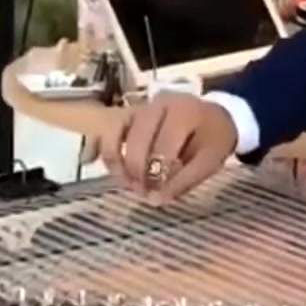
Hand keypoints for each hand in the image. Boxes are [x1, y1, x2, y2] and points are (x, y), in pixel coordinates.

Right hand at [86, 94, 238, 202]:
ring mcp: (142, 106)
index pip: (165, 146)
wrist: (218, 115)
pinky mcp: (132, 113)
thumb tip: (157, 200)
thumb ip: (185, 181)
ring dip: (115, 159)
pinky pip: (109, 126)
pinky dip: (98, 143)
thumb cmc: (215, 138)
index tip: (158, 195)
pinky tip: (88, 160)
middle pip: (137, 137)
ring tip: (124, 182)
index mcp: (184, 112)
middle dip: (136, 169)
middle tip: (141, 192)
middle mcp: (159, 104)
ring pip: (116, 129)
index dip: (160, 174)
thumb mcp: (210, 161)